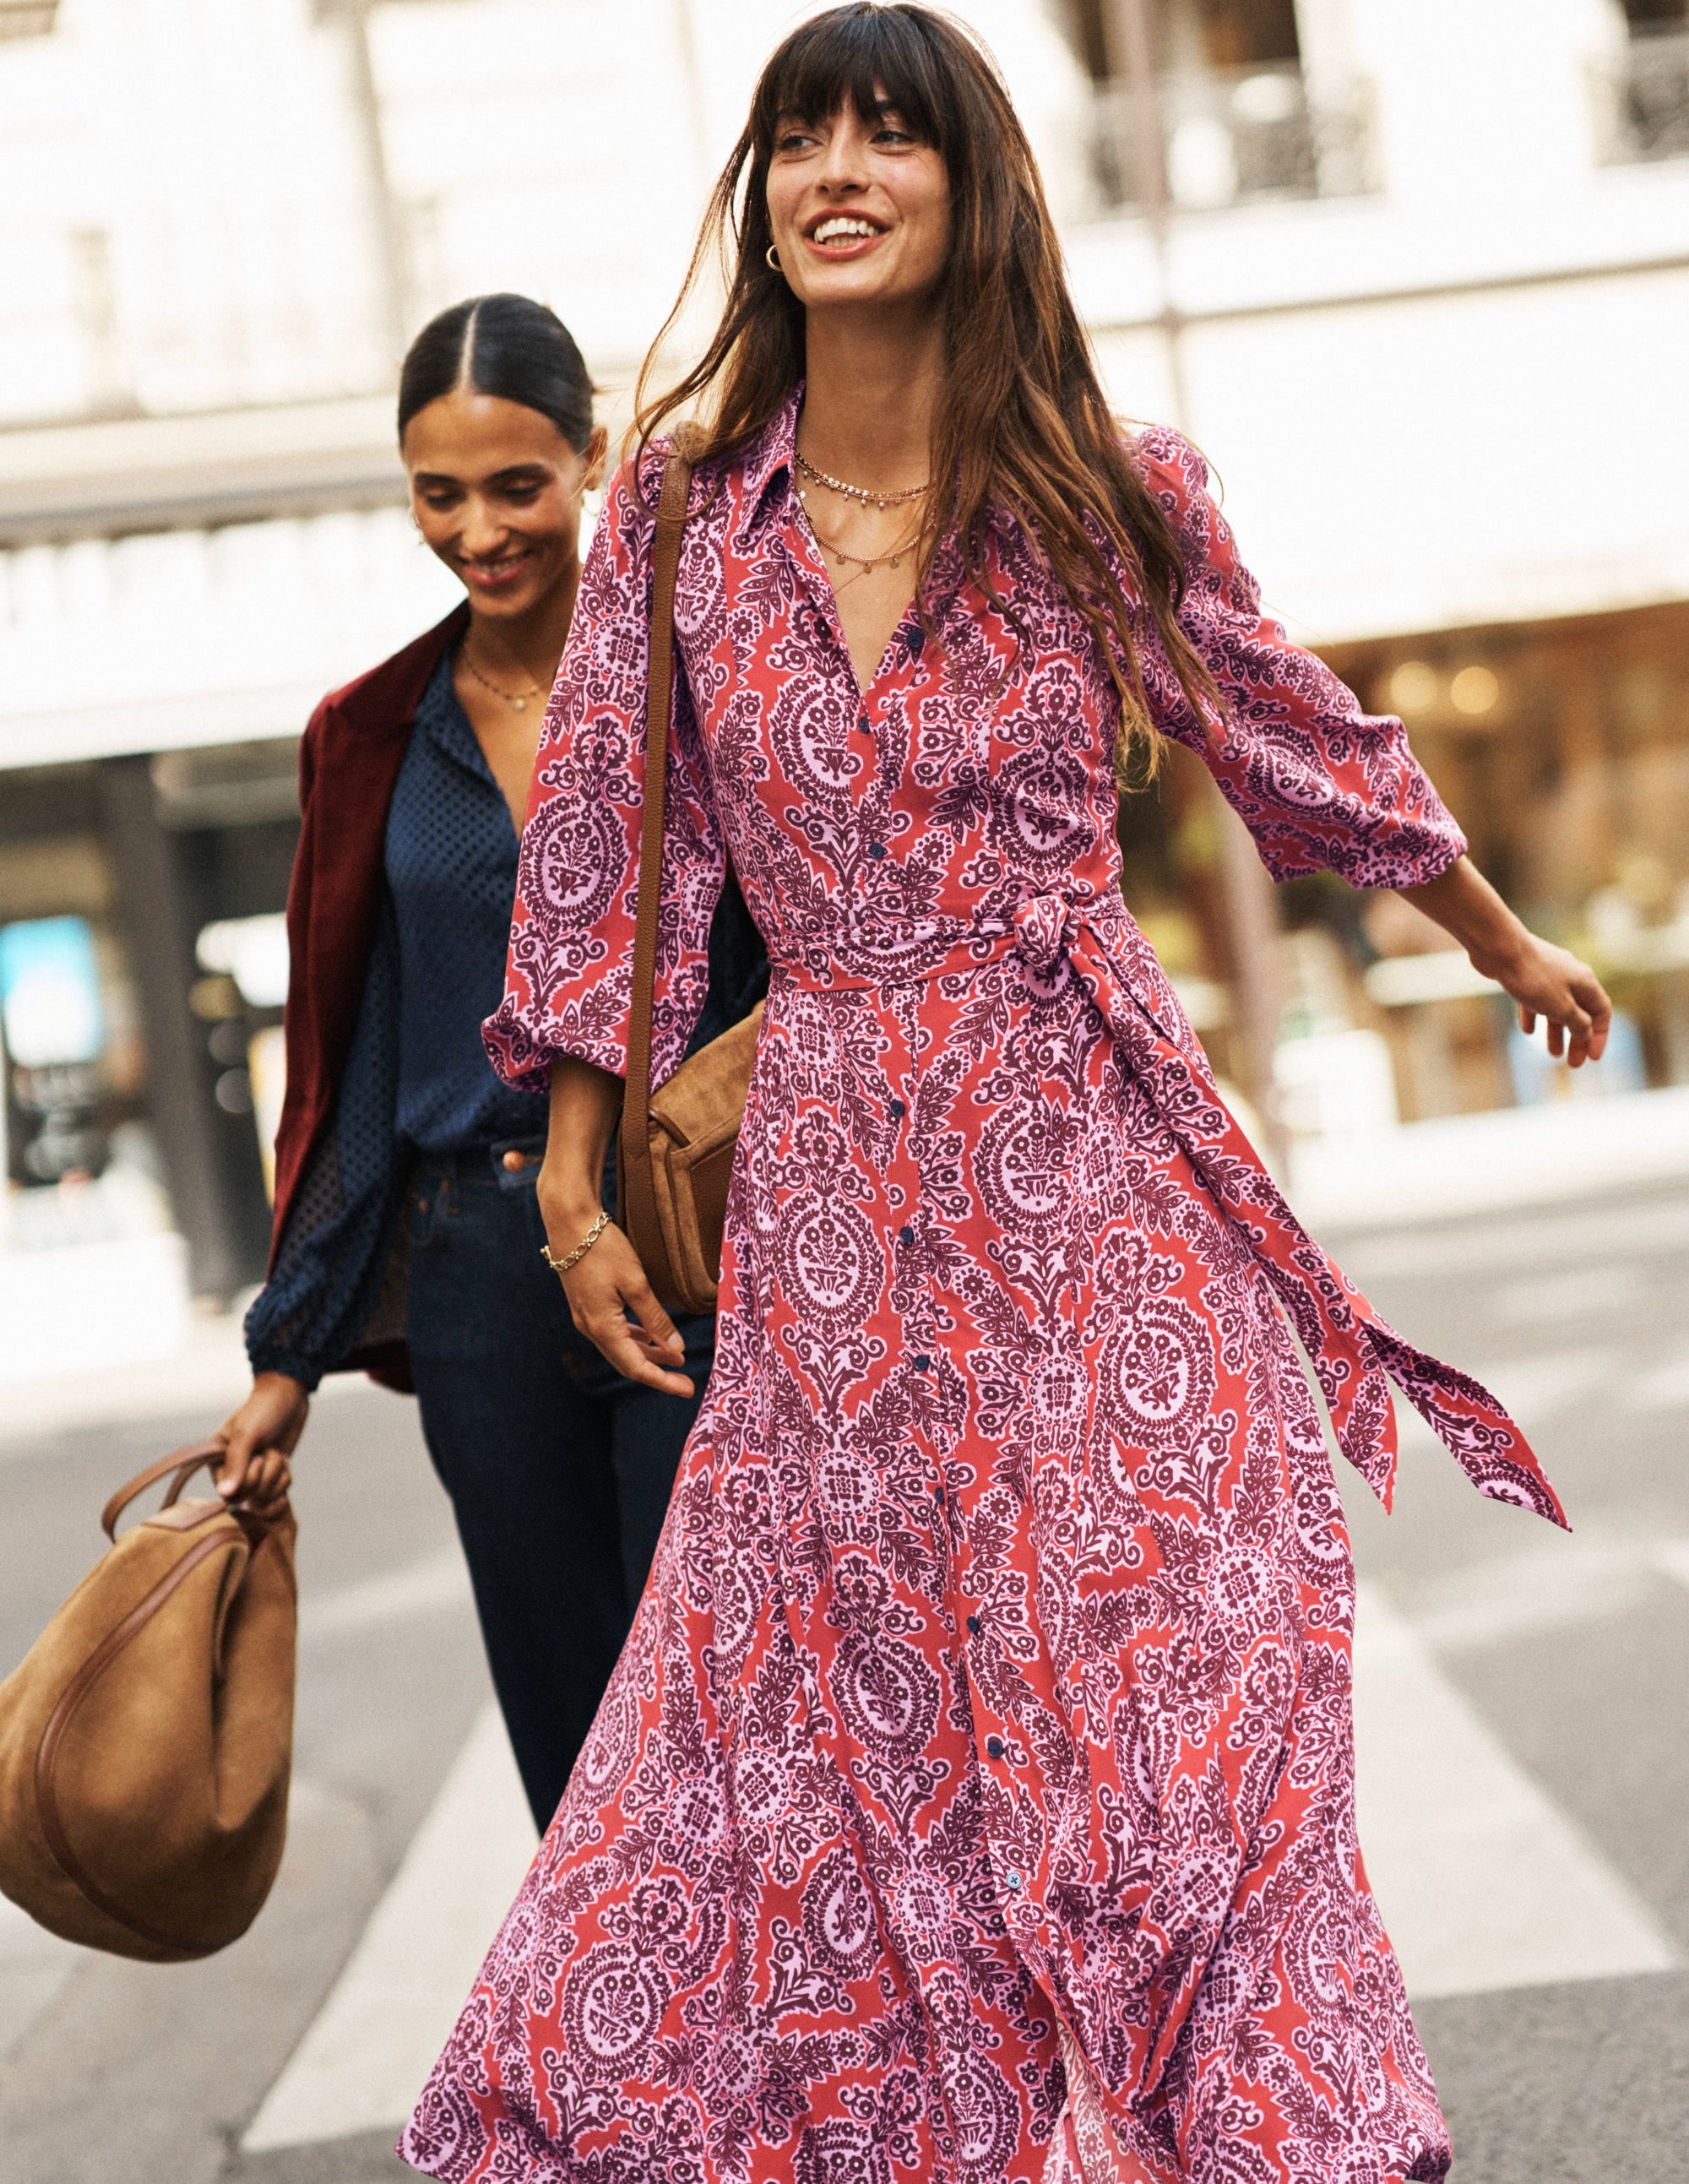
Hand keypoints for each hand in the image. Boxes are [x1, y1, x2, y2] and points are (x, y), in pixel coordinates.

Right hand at [214, 1372, 308, 1509]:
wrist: (289, 1398)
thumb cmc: (263, 1410)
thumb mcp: (247, 1434)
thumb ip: (236, 1464)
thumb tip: (225, 1495)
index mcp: (216, 1461)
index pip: (228, 1494)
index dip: (248, 1481)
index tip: (258, 1457)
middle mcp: (232, 1471)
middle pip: (248, 1498)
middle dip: (266, 1476)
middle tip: (269, 1451)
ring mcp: (252, 1475)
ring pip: (264, 1497)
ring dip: (277, 1476)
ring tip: (277, 1453)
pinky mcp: (270, 1476)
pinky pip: (277, 1494)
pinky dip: (285, 1479)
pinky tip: (285, 1464)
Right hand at [539, 1186, 692, 1395]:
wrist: (569, 1223)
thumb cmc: (603, 1249)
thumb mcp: (636, 1283)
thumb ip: (656, 1319)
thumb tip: (676, 1349)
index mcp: (603, 1328)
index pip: (637, 1367)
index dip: (663, 1381)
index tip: (687, 1389)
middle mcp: (591, 1328)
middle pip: (627, 1363)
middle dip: (658, 1373)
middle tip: (686, 1381)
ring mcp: (586, 1318)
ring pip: (620, 1348)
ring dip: (648, 1355)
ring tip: (676, 1357)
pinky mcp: (587, 1306)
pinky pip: (613, 1332)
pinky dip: (635, 1338)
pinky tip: (651, 1336)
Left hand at [1399, 858, 1611, 1068]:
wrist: (1500, 949)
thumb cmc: (1532, 977)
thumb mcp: (1560, 1007)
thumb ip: (1577, 1022)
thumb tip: (1587, 1032)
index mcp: (1585, 982)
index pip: (1601, 1012)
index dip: (1600, 1036)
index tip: (1592, 1058)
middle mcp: (1570, 976)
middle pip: (1580, 1013)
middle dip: (1578, 1039)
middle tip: (1573, 1064)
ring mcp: (1548, 974)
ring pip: (1557, 1008)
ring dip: (1557, 1032)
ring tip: (1552, 1054)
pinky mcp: (1526, 974)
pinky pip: (1536, 1000)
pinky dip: (1535, 1016)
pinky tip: (1528, 1032)